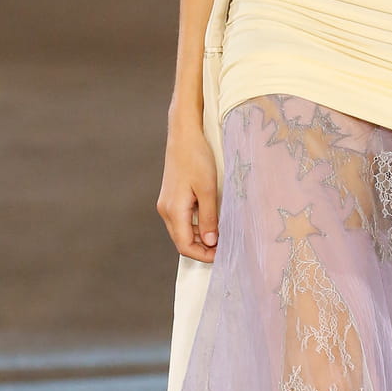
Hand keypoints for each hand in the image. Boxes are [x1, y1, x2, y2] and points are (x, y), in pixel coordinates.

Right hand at [157, 115, 219, 260]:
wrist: (184, 135)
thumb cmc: (196, 158)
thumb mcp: (207, 189)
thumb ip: (208, 218)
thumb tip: (211, 243)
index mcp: (173, 211)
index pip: (185, 246)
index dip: (204, 255)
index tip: (223, 255)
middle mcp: (166, 211)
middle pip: (182, 241)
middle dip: (203, 249)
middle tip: (225, 248)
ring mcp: (167, 204)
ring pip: (182, 232)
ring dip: (200, 238)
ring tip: (222, 236)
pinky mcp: (171, 198)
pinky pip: (182, 221)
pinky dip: (196, 227)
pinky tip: (211, 222)